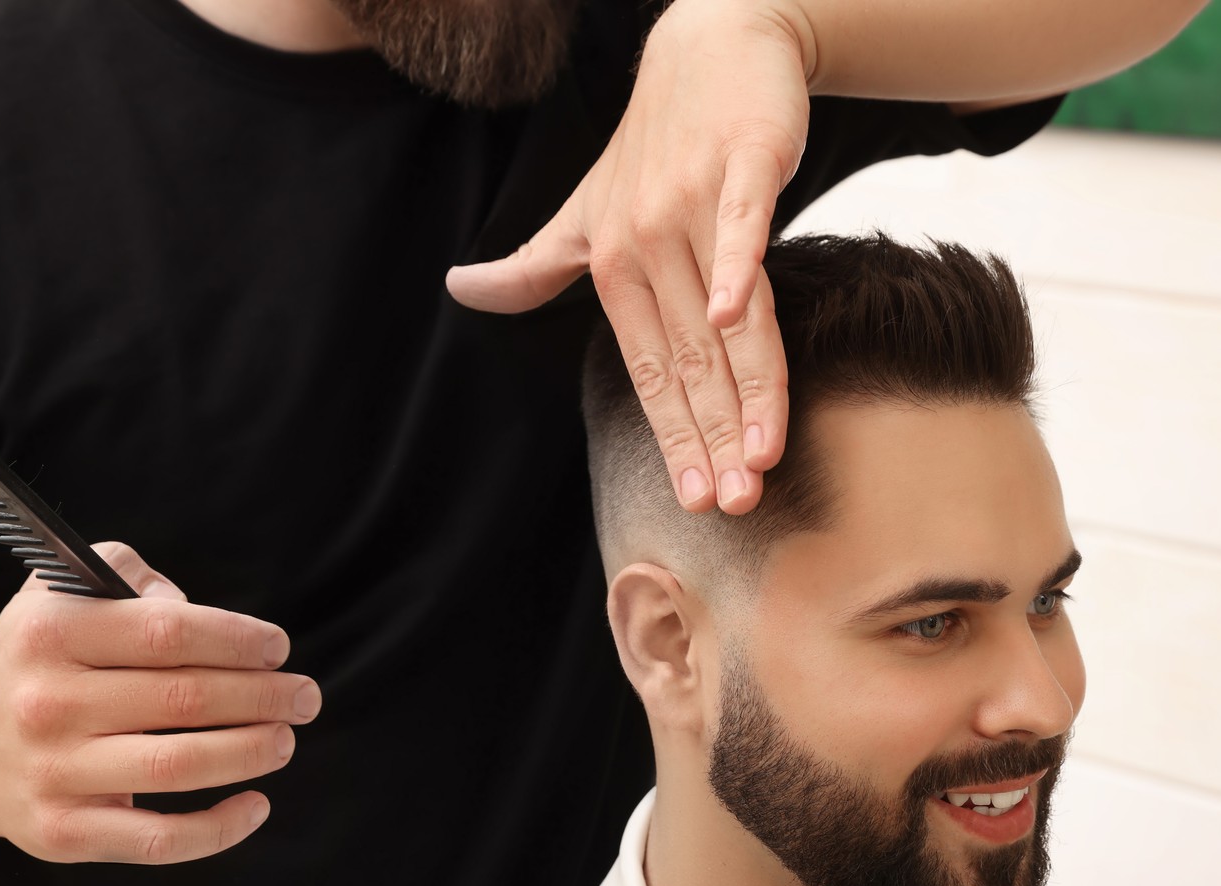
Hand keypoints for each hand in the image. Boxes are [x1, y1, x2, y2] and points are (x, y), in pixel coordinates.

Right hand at [0, 543, 320, 864]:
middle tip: (305, 696)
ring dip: (249, 751)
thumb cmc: (42, 661)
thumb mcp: (61, 592)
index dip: (236, 640)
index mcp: (51, 635)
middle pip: (184, 698)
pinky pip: (158, 839)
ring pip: (177, 765)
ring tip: (285, 739)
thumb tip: (190, 606)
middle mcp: (47, 703)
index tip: (277, 649)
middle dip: (262, 696)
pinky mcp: (64, 833)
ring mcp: (53, 773)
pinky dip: (219, 829)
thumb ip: (128, 574)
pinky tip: (256, 805)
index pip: (168, 632)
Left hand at [446, 0, 813, 514]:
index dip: (674, 437)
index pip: (649, 371)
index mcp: (615, 267)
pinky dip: (734, 267)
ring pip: (725, 316)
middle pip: (689, 359)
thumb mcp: (586, 209)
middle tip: (736, 505)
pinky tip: (732, 313)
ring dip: (746, 388)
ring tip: (761, 456)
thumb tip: (459, 290)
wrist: (710, 43)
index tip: (694, 498)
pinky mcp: (743, 166)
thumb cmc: (652, 141)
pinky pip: (741, 227)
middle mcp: (646, 243)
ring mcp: (692, 206)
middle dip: (714, 436)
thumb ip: (534, 265)